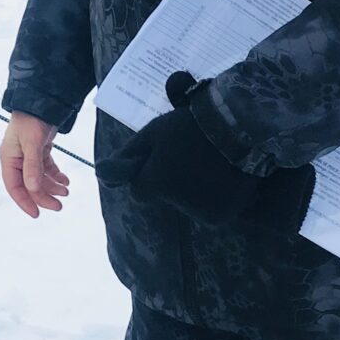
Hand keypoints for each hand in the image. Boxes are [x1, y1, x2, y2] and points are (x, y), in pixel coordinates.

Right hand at [0, 111, 69, 217]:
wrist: (41, 99)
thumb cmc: (30, 119)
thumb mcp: (32, 143)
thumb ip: (32, 167)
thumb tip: (33, 188)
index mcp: (9, 159)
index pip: (14, 187)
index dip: (25, 202)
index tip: (37, 213)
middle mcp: (17, 159)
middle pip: (29, 185)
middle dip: (43, 196)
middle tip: (59, 205)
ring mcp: (28, 155)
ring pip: (39, 178)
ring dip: (52, 186)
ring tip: (66, 191)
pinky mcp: (39, 150)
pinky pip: (46, 168)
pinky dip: (55, 175)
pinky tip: (65, 180)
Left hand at [97, 95, 313, 229]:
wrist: (239, 124)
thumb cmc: (190, 125)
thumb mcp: (153, 133)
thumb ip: (128, 155)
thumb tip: (100, 173)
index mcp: (155, 184)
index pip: (139, 190)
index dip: (150, 173)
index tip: (165, 157)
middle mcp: (176, 205)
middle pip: (165, 199)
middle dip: (173, 183)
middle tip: (191, 156)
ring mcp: (201, 212)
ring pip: (189, 206)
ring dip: (194, 190)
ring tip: (210, 164)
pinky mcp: (223, 215)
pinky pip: (212, 209)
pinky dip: (216, 196)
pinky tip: (224, 175)